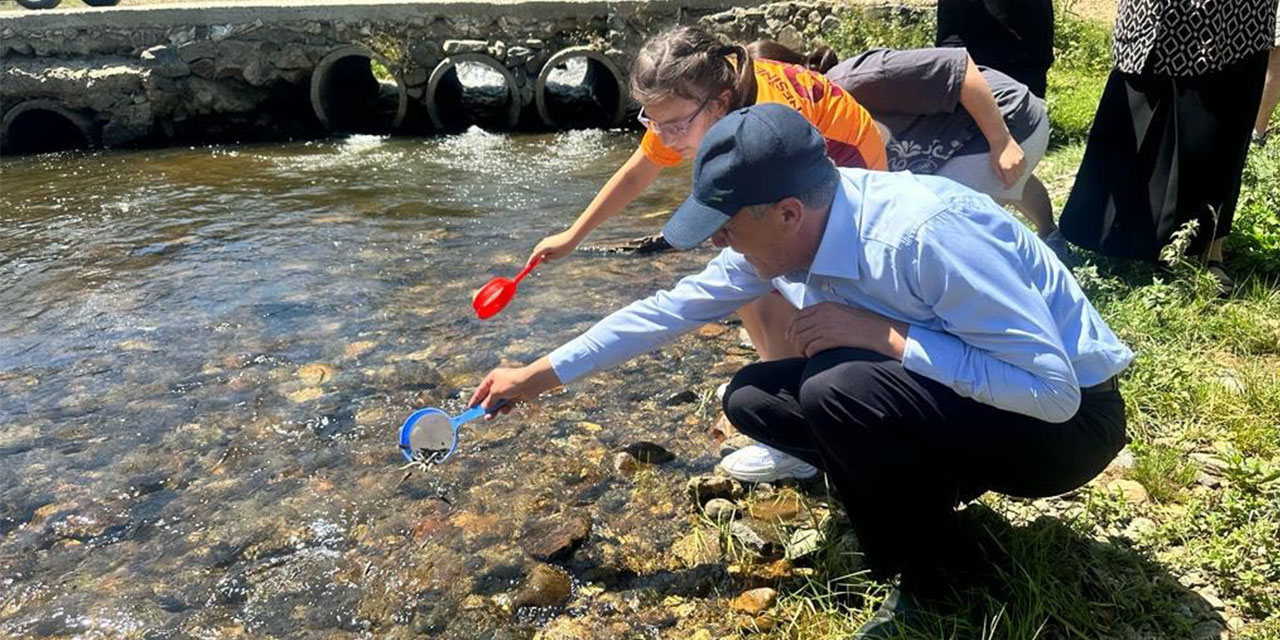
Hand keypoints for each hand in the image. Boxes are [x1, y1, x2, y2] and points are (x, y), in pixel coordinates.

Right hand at [467, 367, 529, 418]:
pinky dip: (505, 408)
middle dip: (485, 407)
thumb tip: (484, 406)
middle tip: (480, 415)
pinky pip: (507, 405)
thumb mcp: (495, 392)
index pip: (481, 389)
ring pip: (498, 403)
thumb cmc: (511, 383)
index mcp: (493, 377)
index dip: (475, 398)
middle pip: (490, 397)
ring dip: (494, 410)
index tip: (470, 407)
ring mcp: (508, 390)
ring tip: (489, 418)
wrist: (530, 382)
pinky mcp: (516, 396)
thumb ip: (488, 400)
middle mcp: (500, 383)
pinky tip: (505, 410)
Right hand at [529, 229, 579, 264]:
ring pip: (540, 248)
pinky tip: (552, 253)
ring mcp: (546, 240)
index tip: (527, 267)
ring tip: (548, 259)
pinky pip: (544, 246)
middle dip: (535, 258)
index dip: (530, 262)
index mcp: (544, 248)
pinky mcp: (550, 239)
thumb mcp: (556, 256)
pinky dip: (544, 250)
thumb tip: (541, 259)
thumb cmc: (565, 247)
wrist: (572, 237)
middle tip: (537, 264)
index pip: (534, 256)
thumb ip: (547, 258)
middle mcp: (543, 243)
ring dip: (540, 254)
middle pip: (535, 252)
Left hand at [785, 302, 908, 358]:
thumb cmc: (861, 325)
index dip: (791, 328)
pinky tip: (813, 357)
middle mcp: (823, 315)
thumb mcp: (840, 313)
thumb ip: (824, 316)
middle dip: (793, 340)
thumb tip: (808, 326)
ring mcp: (826, 326)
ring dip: (800, 349)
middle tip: (797, 348)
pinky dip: (809, 354)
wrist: (878, 332)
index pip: (797, 316)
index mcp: (824, 306)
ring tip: (805, 354)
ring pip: (801, 339)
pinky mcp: (831, 339)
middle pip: (797, 328)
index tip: (790, 336)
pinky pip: (811, 348)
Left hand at [989, 136, 1025, 189]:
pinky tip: (1015, 170)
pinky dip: (1020, 170)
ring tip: (1012, 177)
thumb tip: (1005, 182)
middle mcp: (1016, 166)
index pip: (1010, 182)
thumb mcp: (994, 166)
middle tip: (1008, 183)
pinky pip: (1024, 167)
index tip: (1005, 188)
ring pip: (1021, 174)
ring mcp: (1021, 161)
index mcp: (1008, 169)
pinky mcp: (1023, 157)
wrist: (1001, 140)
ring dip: (1017, 176)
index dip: (1007, 186)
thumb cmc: (995, 153)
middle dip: (1012, 182)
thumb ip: (1000, 176)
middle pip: (1016, 179)